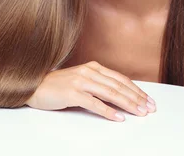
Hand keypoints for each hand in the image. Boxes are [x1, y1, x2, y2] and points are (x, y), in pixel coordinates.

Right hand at [25, 61, 155, 121]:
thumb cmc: (58, 86)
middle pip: (119, 86)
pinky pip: (94, 103)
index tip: (148, 100)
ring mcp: (80, 81)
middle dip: (137, 98)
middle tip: (149, 108)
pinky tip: (119, 117)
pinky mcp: (72, 93)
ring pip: (110, 93)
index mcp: (93, 67)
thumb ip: (98, 85)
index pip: (121, 79)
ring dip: (128, 104)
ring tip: (140, 112)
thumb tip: (120, 97)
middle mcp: (89, 71)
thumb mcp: (81, 81)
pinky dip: (108, 111)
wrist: (34, 86)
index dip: (137, 89)